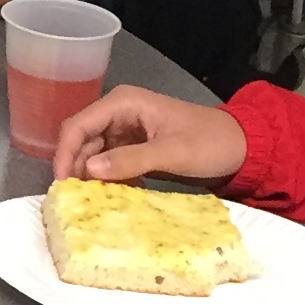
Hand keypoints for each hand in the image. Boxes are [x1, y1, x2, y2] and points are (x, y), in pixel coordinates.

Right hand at [52, 84, 249, 185]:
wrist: (243, 147)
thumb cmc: (209, 143)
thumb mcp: (172, 152)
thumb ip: (131, 160)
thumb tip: (89, 170)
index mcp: (123, 103)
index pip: (78, 126)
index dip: (64, 154)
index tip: (62, 184)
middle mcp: (118, 113)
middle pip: (81, 139)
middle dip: (74, 167)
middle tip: (72, 198)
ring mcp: (125, 130)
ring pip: (92, 153)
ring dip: (91, 175)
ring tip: (90, 201)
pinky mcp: (134, 147)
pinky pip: (110, 162)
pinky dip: (108, 178)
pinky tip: (116, 195)